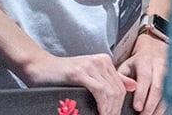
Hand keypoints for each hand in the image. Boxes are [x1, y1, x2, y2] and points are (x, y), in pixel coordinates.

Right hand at [22, 51, 136, 114]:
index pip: (121, 87)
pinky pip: (99, 91)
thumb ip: (110, 80)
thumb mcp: (89, 76)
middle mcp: (101, 61)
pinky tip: (101, 113)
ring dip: (110, 110)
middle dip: (116, 110)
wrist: (39, 66)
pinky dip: (103, 105)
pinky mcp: (80, 72)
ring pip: (111, 92)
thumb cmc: (61, 75)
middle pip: (118, 91)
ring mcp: (91, 66)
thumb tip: (133, 86)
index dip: (120, 105)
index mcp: (105, 62)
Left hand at [117, 34, 167, 114]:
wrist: (153, 52)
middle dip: (151, 104)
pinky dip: (170, 104)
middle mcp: (160, 64)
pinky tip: (162, 111)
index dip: (141, 94)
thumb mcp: (125, 67)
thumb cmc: (136, 64)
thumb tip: (124, 91)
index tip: (137, 108)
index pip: (145, 78)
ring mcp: (170, 70)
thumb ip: (122, 78)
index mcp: (145, 61)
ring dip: (161, 106)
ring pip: (168, 90)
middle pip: (159, 86)